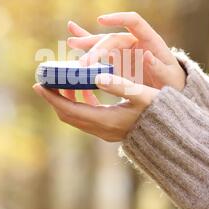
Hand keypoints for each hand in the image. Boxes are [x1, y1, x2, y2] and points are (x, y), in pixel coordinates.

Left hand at [33, 74, 159, 141]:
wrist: (170, 133)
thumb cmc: (158, 110)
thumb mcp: (141, 94)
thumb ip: (120, 84)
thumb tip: (97, 75)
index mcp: (104, 120)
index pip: (68, 110)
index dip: (52, 98)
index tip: (38, 84)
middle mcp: (101, 129)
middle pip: (67, 115)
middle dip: (54, 98)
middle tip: (46, 81)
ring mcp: (104, 132)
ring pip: (75, 117)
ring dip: (66, 101)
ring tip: (63, 82)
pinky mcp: (108, 130)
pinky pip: (86, 117)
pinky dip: (80, 104)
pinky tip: (85, 90)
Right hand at [67, 12, 185, 90]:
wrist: (170, 89)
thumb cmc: (172, 81)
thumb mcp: (169, 77)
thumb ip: (159, 67)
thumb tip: (146, 55)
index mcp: (149, 39)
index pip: (133, 21)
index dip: (117, 18)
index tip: (101, 20)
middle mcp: (134, 41)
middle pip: (112, 39)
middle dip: (96, 48)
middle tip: (84, 63)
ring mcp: (124, 50)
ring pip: (102, 43)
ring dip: (86, 44)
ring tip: (71, 43)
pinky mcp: (117, 60)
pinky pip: (99, 51)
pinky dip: (87, 45)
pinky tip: (72, 37)